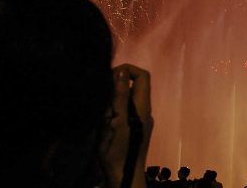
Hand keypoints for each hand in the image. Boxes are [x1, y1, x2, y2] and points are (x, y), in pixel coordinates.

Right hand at [100, 64, 152, 187]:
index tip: (109, 78)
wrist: (123, 176)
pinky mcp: (131, 127)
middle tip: (103, 105)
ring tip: (102, 119)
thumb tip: (121, 72)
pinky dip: (110, 113)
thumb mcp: (116, 121)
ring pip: (123, 99)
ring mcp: (138, 119)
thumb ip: (119, 96)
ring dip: (110, 103)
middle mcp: (143, 110)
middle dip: (113, 90)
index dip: (127, 70)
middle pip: (132, 86)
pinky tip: (103, 126)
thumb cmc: (119, 150)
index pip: (143, 76)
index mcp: (143, 106)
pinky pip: (121, 112)